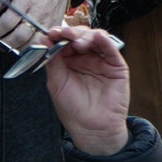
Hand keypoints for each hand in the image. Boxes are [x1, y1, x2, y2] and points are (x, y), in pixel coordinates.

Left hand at [38, 24, 129, 155]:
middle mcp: (86, 58)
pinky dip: (104, 40)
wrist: (91, 128)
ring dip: (85, 35)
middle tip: (64, 34)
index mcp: (70, 61)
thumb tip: (45, 38)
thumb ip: (53, 59)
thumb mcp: (56, 82)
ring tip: (76, 40)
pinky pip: (112, 49)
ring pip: (96, 38)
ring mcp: (102, 61)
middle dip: (71, 32)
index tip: (51, 33)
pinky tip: (97, 37)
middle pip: (80, 36)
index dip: (58, 34)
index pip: (65, 40)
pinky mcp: (117, 67)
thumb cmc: (73, 108)